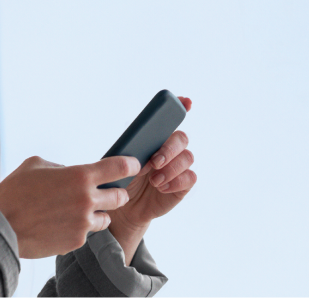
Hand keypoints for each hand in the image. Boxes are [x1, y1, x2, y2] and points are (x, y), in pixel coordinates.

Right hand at [0, 155, 139, 258]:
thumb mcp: (35, 165)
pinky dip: (77, 228)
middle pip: (120, 197)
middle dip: (115, 193)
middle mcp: (86, 199)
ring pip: (106, 218)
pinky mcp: (76, 241)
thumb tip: (71, 173)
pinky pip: (86, 233)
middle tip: (106, 192)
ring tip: (76, 212)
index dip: (130, 165)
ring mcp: (83, 223)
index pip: (118, 168)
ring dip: (97, 214)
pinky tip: (59, 224)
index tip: (134, 165)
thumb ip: (60, 167)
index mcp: (79, 176)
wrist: (1, 225)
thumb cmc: (14, 192)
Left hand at [109, 96, 197, 231]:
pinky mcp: (183, 184)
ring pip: (188, 157)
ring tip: (153, 180)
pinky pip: (190, 177)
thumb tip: (139, 154)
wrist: (123, 206)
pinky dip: (175, 182)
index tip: (186, 101)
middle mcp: (169, 149)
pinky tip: (161, 188)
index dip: (180, 106)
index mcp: (153, 138)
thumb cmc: (120, 179)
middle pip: (181, 138)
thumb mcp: (118, 163)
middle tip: (155, 161)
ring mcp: (178, 166)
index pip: (170, 118)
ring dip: (170, 168)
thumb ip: (128, 153)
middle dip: (169, 148)